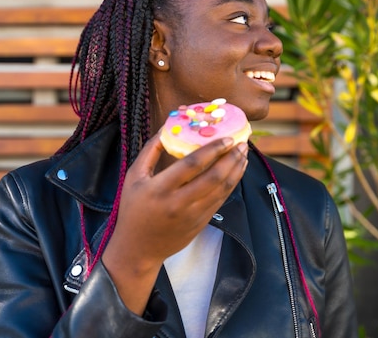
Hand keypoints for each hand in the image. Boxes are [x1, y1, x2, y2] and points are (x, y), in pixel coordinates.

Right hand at [101, 130, 247, 312]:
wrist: (138, 248)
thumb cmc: (133, 209)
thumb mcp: (134, 177)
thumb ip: (150, 151)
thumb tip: (167, 129)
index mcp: (161, 188)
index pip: (192, 164)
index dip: (213, 150)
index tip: (227, 137)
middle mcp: (179, 202)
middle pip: (214, 177)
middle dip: (231, 158)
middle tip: (242, 143)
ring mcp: (193, 214)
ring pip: (222, 189)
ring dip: (236, 170)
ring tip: (244, 154)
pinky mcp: (201, 222)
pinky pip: (221, 200)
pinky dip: (232, 184)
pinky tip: (236, 171)